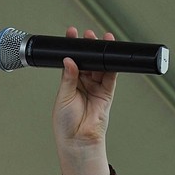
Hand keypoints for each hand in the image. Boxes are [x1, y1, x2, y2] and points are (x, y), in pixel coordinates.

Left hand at [53, 27, 117, 149]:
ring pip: (99, 66)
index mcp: (69, 83)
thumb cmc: (66, 123)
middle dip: (88, 47)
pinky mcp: (107, 93)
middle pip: (87, 61)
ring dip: (99, 53)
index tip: (72, 34)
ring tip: (99, 39)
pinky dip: (111, 64)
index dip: (72, 48)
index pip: (71, 61)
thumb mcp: (63, 96)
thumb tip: (69, 60)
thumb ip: (68, 78)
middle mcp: (82, 83)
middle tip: (87, 34)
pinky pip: (110, 75)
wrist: (78, 139)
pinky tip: (109, 53)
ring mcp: (95, 87)